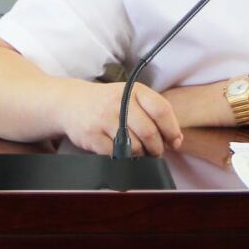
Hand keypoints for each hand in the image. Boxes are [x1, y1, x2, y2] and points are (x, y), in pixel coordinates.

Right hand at [60, 81, 182, 155]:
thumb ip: (154, 113)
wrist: (71, 102)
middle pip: (149, 132)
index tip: (175, 141)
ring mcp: (104, 119)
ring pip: (134, 146)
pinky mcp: (92, 136)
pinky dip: (122, 157)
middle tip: (156, 151)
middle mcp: (119, 102)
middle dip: (157, 147)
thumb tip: (177, 140)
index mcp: (134, 90)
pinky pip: (116, 154)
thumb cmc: (109, 102)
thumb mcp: (131, 97)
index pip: (161, 110)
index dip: (172, 129)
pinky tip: (121, 151)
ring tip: (138, 150)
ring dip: (141, 154)